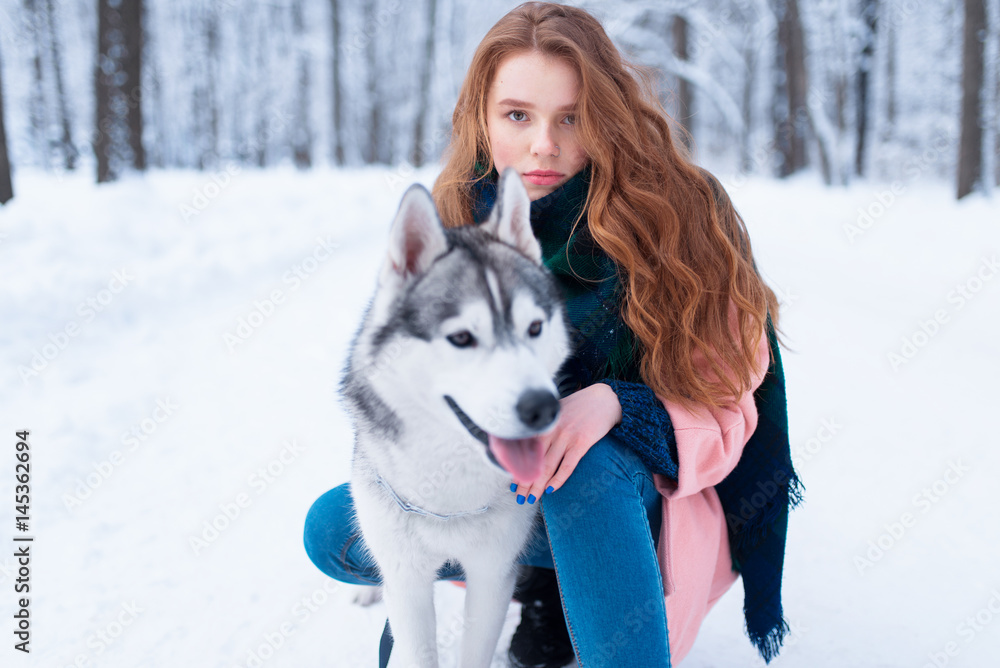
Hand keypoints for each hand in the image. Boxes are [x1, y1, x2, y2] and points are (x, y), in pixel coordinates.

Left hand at [510, 382, 621, 504]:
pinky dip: (558, 479)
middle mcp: (552, 430)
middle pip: (535, 462)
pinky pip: (567, 466)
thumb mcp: (557, 411)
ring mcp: (567, 437)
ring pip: (548, 467)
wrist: (605, 398)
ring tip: (531, 499)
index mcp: (544, 423)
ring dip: (538, 486)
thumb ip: (545, 426)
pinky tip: (551, 490)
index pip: (526, 451)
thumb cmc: (581, 405)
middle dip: (525, 482)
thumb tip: (531, 443)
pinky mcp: (582, 443)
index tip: (513, 483)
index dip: (518, 468)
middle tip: (519, 497)